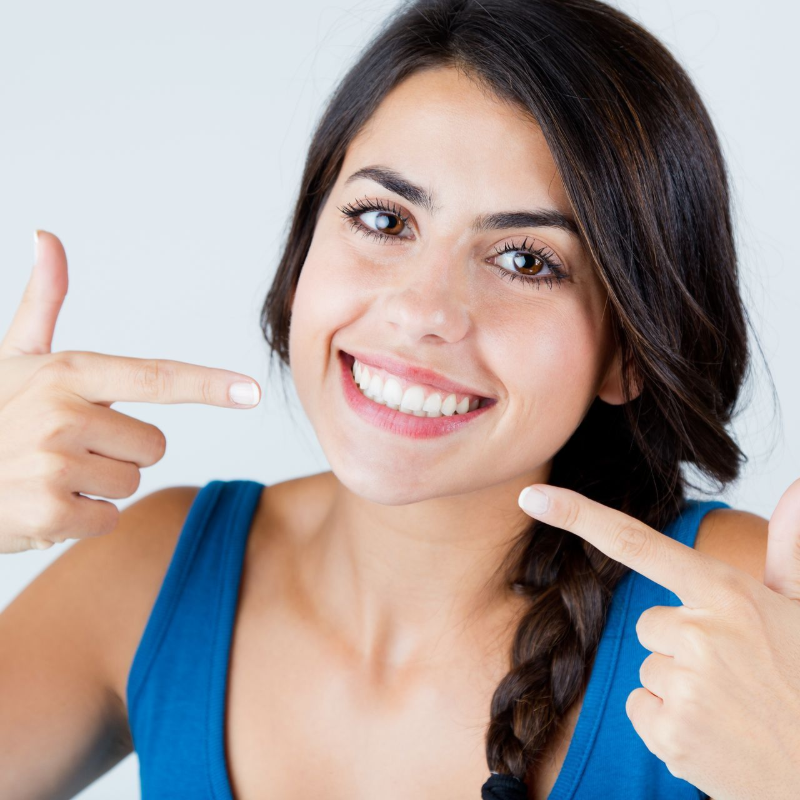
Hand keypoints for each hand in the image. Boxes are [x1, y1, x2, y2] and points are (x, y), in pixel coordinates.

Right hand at [0, 230, 261, 553]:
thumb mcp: (12, 358)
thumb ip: (42, 303)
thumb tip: (47, 237)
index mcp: (65, 373)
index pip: (154, 378)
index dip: (208, 385)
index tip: (251, 391)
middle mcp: (62, 414)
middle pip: (154, 445)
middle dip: (120, 453)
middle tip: (65, 449)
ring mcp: (55, 465)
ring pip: (131, 481)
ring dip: (98, 486)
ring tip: (49, 474)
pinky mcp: (48, 513)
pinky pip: (107, 518)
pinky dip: (81, 519)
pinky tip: (41, 503)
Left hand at [518, 479, 799, 799]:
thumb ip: (787, 547)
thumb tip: (796, 486)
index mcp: (727, 594)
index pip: (638, 543)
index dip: (579, 516)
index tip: (532, 498)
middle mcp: (700, 633)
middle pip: (648, 623)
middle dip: (680, 646)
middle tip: (733, 673)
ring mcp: (684, 685)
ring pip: (645, 668)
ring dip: (677, 687)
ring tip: (730, 707)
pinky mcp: (671, 733)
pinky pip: (639, 708)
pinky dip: (667, 723)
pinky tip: (712, 733)